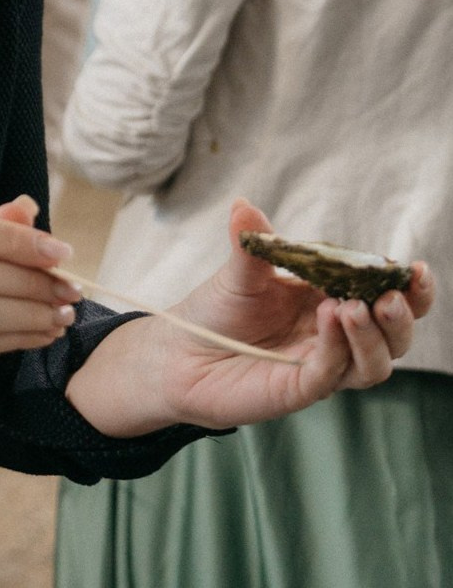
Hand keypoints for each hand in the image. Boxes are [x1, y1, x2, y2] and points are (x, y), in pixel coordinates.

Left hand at [69, 198, 434, 436]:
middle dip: (402, 315)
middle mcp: (336, 335)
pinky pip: (331, 373)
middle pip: (392, 336)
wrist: (180, 351)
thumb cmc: (218, 308)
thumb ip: (252, 242)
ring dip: (371, 335)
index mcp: (333, 299)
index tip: (414, 268)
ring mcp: (322, 364)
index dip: (409, 287)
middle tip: (392, 294)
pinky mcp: (300, 389)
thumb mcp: (239, 269)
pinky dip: (336, 346)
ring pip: (372, 363)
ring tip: (353, 306)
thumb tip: (242, 204)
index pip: (386, 296)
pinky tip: (329, 319)